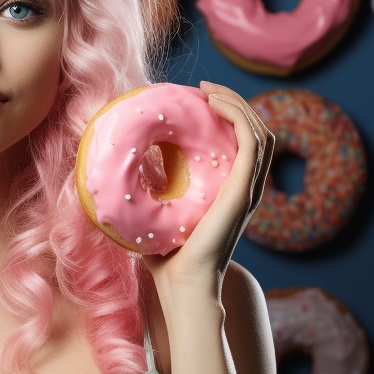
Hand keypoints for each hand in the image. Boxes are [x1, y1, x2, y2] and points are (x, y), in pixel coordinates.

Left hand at [143, 80, 273, 292]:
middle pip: (256, 131)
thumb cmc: (164, 260)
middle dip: (233, 103)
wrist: (180, 284)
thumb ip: (145, 196)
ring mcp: (248, 189)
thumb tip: (113, 176)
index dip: (227, 119)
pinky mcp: (244, 190)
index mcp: (229, 193)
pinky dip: (239, 116)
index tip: (198, 102)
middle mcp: (245, 189)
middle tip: (204, 90)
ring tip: (209, 92)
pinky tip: (215, 105)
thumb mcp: (154, 217)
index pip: (241, 146)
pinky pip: (253, 142)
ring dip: (238, 104)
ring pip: (260, 131)